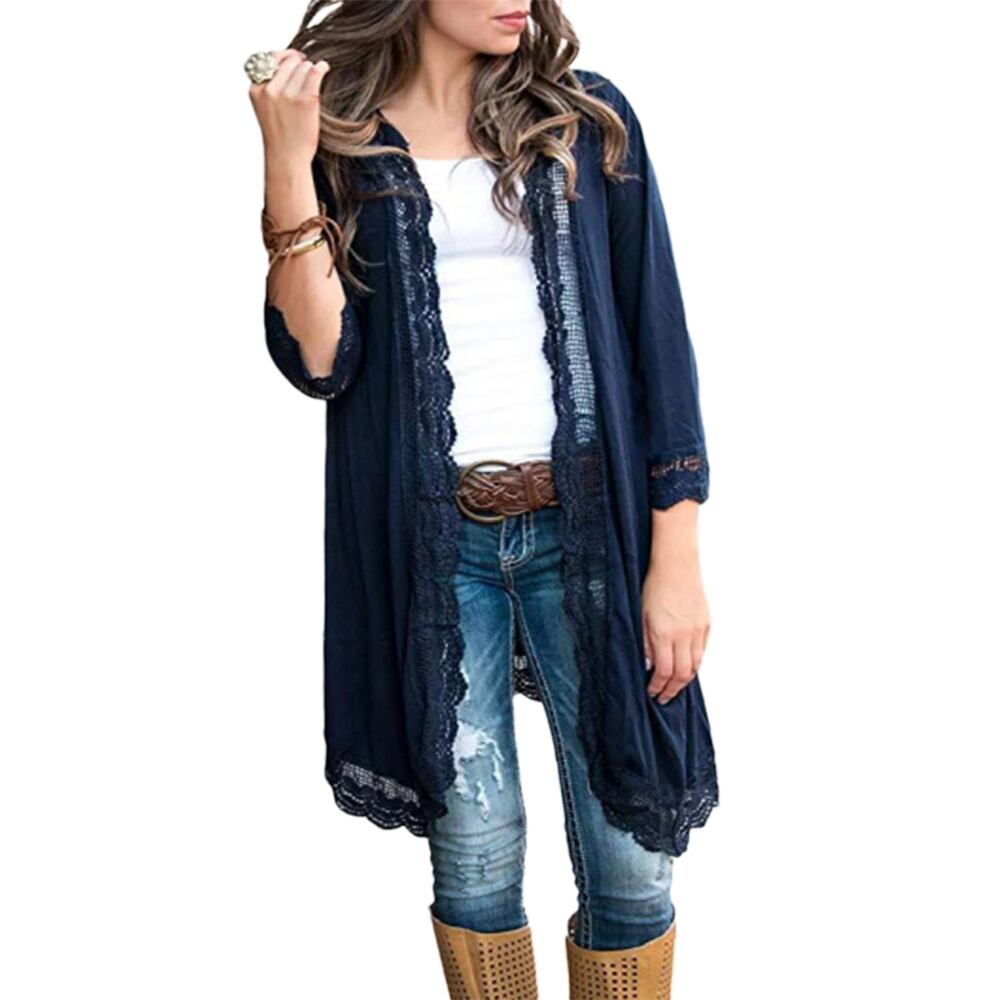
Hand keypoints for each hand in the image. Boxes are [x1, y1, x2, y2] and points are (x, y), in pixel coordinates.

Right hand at [248, 49, 330, 168]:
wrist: (287, 159)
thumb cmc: (280, 137)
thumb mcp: (265, 108)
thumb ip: (270, 87)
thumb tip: (288, 61)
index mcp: (256, 90)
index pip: (268, 58)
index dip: (283, 57)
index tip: (294, 59)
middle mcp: (270, 90)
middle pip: (289, 61)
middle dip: (299, 63)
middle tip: (307, 68)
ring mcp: (288, 95)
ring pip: (303, 66)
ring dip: (310, 69)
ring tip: (315, 76)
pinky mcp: (306, 100)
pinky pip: (315, 72)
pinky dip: (322, 67)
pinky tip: (325, 68)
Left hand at [642, 552, 710, 703]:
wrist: (676, 564)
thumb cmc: (654, 586)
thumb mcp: (640, 615)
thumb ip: (645, 642)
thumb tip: (649, 665)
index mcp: (663, 633)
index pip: (664, 672)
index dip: (658, 687)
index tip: (652, 693)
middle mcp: (683, 635)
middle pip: (682, 674)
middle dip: (672, 690)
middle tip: (663, 698)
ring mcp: (697, 630)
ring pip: (695, 665)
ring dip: (685, 680)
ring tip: (674, 687)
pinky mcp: (706, 624)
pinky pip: (702, 651)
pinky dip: (694, 663)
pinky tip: (685, 667)